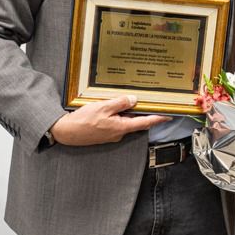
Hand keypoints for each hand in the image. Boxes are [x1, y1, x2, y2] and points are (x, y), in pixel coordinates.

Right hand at [50, 95, 169, 145]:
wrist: (65, 132)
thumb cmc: (83, 121)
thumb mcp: (103, 107)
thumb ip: (120, 103)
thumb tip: (134, 100)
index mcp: (122, 127)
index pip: (145, 122)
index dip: (158, 119)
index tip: (169, 116)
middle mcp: (119, 133)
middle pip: (136, 121)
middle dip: (141, 112)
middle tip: (147, 102)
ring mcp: (112, 135)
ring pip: (125, 122)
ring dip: (127, 113)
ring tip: (124, 102)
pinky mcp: (105, 134)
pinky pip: (116, 123)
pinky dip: (118, 116)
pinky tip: (112, 109)